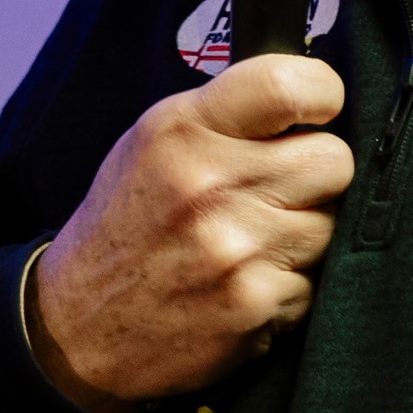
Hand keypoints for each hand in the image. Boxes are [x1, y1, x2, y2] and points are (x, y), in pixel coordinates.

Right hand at [29, 53, 353, 412]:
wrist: (78, 326)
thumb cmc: (125, 225)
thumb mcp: (151, 144)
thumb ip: (226, 116)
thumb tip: (310, 102)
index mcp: (182, 130)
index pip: (288, 86)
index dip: (322, 95)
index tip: (319, 111)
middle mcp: (209, 183)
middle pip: (333, 160)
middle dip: (318, 175)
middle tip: (282, 188)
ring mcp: (235, 247)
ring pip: (330, 225)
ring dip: (302, 235)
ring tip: (251, 242)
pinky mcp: (254, 303)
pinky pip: (315, 283)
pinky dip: (287, 287)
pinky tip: (243, 284)